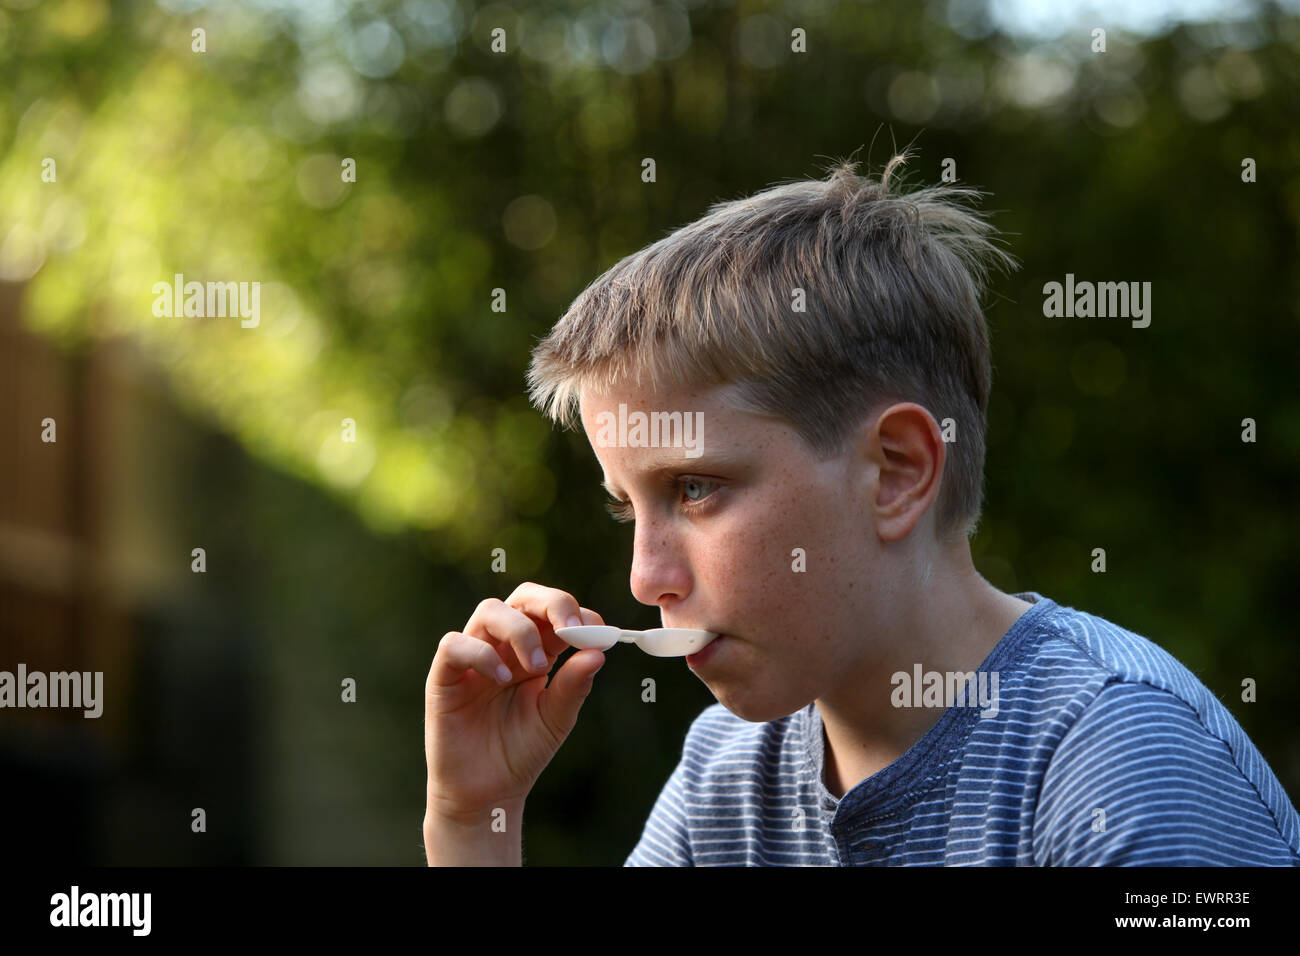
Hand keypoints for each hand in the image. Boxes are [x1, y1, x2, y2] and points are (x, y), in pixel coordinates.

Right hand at [424, 582, 605, 822]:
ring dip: (520, 630)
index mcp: (535, 651)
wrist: (487, 794)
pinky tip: (501, 678)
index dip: (578, 614)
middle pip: (523, 598)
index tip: (598, 634)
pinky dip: (481, 654)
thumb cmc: (521, 752)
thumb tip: (598, 651)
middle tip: (571, 629)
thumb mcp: (556, 718)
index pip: (554, 612)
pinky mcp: (444, 676)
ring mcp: (473, 658)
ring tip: (536, 666)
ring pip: (489, 611)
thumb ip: (574, 685)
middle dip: (551, 604)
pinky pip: (455, 645)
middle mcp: (503, 646)